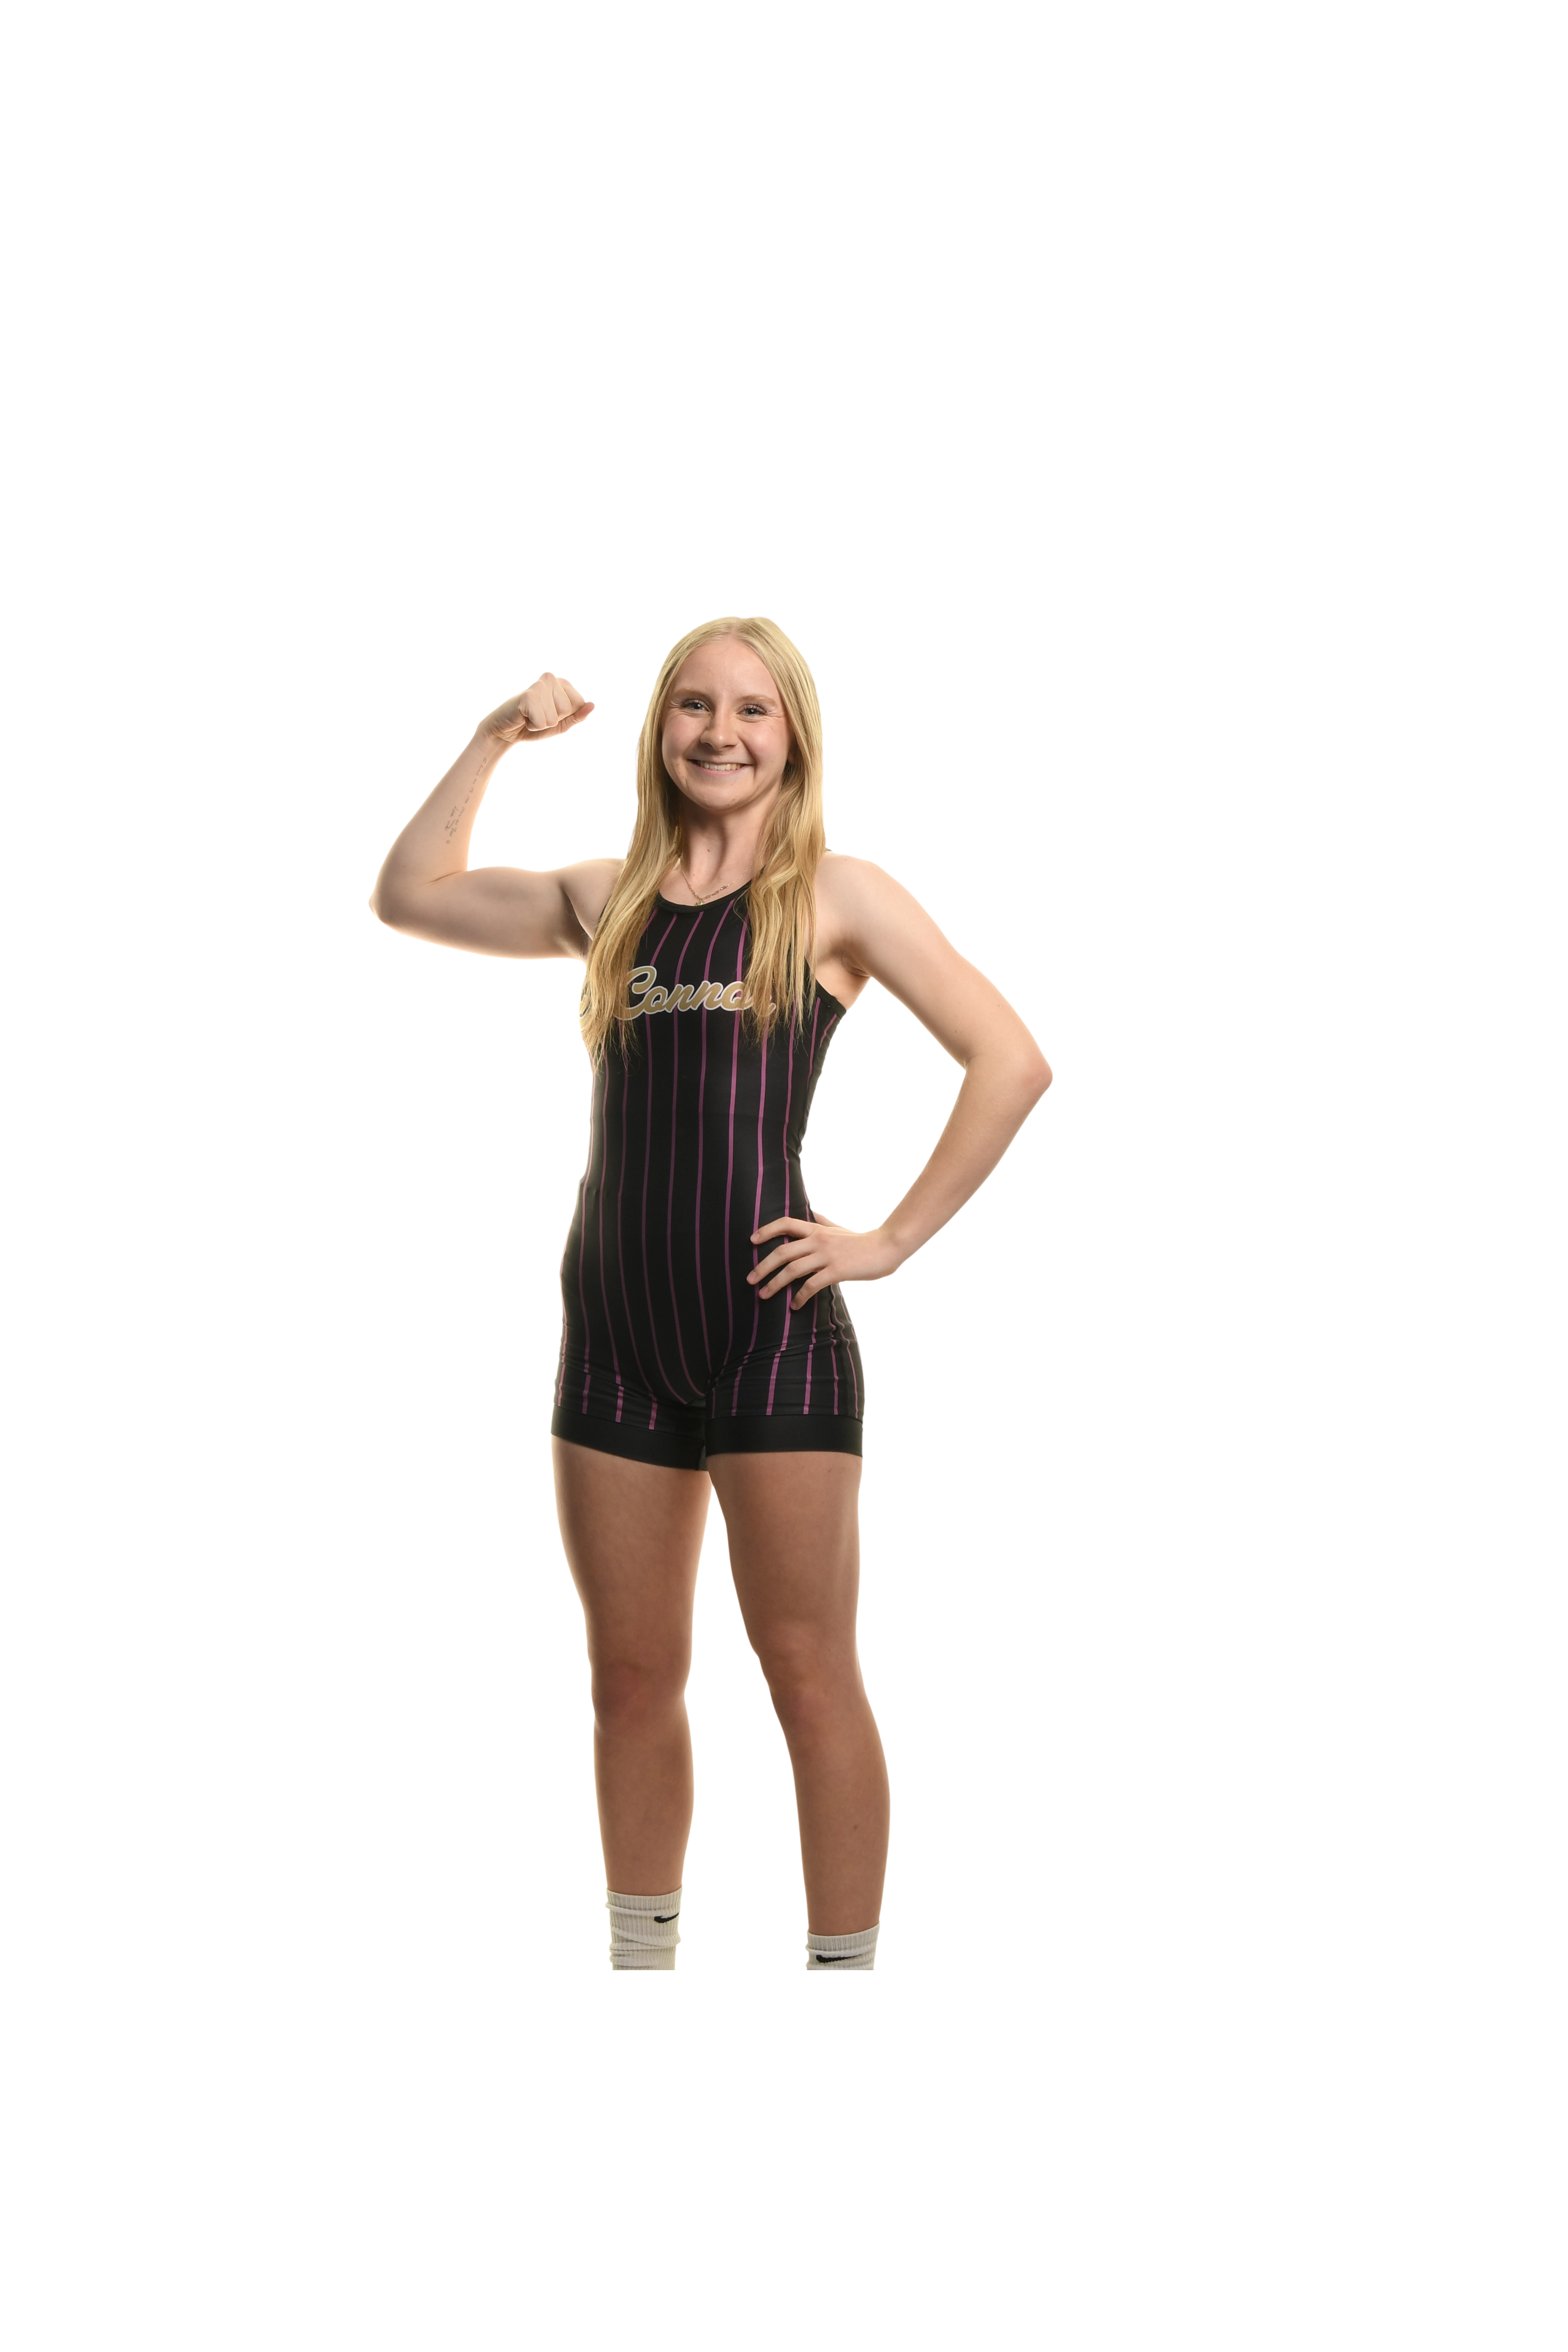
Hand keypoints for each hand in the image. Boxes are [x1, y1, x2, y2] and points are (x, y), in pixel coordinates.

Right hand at [479, 672, 595, 747]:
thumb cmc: (534, 724)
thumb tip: (593, 705)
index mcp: (562, 682)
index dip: (566, 716)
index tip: (550, 713)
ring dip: (542, 723)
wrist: (506, 731)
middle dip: (554, 720)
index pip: (580, 703)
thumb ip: (578, 716)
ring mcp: (539, 684)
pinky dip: (533, 726)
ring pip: (555, 717)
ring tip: (530, 716)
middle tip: (538, 715)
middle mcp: (551, 678)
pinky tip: (523, 717)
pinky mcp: (528, 695)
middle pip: (568, 709)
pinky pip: (542, 721)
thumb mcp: (561, 724)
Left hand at [746, 1213, 903, 1308]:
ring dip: (775, 1284)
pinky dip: (800, 1296)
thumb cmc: (862, 1241)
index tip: (752, 1241)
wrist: (886, 1248)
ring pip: (793, 1269)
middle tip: (750, 1279)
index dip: (766, 1230)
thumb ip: (823, 1221)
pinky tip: (794, 1305)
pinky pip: (812, 1285)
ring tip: (764, 1295)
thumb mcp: (840, 1228)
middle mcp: (818, 1240)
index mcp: (817, 1229)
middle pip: (782, 1251)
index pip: (785, 1224)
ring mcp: (827, 1256)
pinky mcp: (837, 1271)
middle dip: (763, 1266)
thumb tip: (812, 1211)